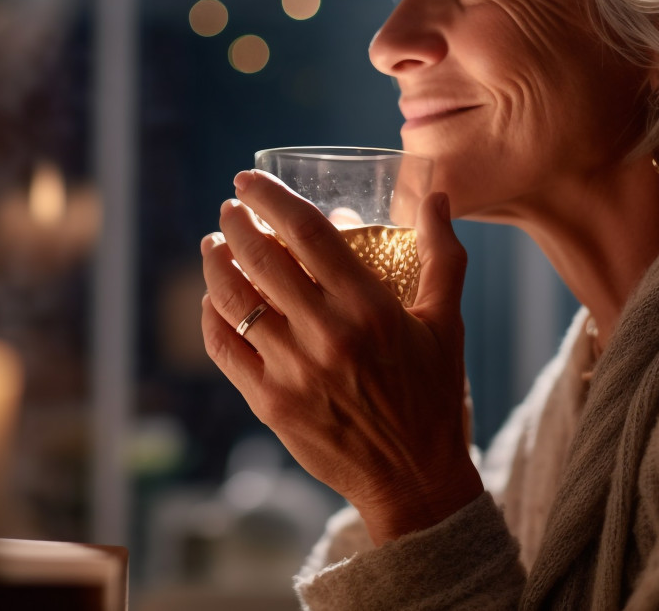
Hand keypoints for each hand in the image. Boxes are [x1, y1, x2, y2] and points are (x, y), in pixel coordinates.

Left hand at [201, 169, 482, 543]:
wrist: (413, 479)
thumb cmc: (434, 395)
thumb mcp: (446, 322)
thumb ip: (442, 255)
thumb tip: (438, 196)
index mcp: (369, 308)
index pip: (308, 233)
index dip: (271, 198)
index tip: (249, 180)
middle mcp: (326, 334)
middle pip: (262, 259)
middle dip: (235, 223)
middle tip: (229, 208)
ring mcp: (293, 371)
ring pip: (234, 300)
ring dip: (215, 264)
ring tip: (213, 244)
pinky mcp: (269, 403)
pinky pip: (225, 348)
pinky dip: (212, 316)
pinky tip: (212, 299)